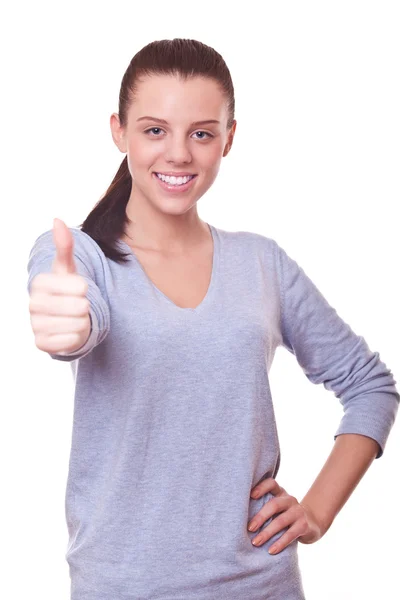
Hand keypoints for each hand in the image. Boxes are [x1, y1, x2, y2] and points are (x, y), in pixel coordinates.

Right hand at [29, 218, 90, 353]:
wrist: (63, 319)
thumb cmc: (67, 291)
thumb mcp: (68, 269)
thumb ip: (65, 246)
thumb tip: (58, 220)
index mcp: (40, 283)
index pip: (81, 287)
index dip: (86, 289)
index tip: (77, 290)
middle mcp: (33, 303)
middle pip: (80, 307)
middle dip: (85, 307)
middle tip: (76, 306)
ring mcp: (35, 325)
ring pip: (78, 324)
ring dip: (82, 323)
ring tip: (73, 318)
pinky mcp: (41, 344)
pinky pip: (71, 340)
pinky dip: (76, 338)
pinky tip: (68, 332)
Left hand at [248, 477, 322, 554]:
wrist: (310, 524)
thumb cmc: (284, 515)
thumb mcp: (276, 508)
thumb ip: (263, 506)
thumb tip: (238, 514)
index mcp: (280, 492)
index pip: (271, 484)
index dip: (261, 487)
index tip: (251, 495)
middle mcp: (289, 499)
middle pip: (274, 504)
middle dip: (260, 517)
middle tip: (249, 528)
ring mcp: (298, 511)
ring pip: (281, 521)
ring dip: (267, 533)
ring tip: (256, 542)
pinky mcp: (303, 525)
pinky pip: (290, 534)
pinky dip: (279, 543)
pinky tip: (270, 550)